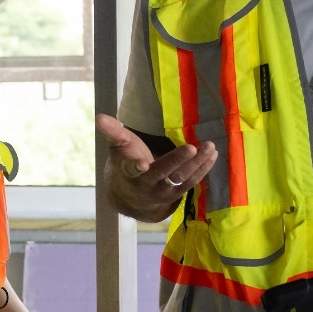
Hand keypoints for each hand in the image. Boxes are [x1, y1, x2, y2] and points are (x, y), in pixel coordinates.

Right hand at [97, 114, 217, 220]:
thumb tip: (99, 116)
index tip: (142, 163)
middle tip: (193, 147)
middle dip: (178, 161)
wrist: (131, 195)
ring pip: (181, 179)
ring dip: (197, 164)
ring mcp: (163, 192)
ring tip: (210, 148)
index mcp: (128, 172)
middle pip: (163, 174)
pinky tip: (213, 155)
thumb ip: (112, 131)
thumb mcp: (118, 147)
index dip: (135, 166)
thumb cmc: (125, 162)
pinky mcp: (176, 194)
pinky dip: (203, 169)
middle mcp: (146, 184)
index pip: (130, 169)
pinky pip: (192, 182)